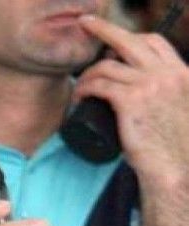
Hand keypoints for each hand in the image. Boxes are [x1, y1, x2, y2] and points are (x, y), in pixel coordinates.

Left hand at [74, 15, 188, 188]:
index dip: (130, 39)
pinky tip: (77, 97)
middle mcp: (168, 74)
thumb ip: (166, 100)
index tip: (111, 43)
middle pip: (130, 40)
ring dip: (87, 74)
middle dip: (104, 28)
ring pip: (107, 65)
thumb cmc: (173, 152)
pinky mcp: (131, 101)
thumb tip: (143, 100)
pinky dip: (83, 89)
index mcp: (183, 75)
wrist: (176, 171)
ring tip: (79, 87)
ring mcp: (150, 85)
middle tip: (85, 24)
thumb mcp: (177, 114)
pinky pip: (98, 84)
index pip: (154, 43)